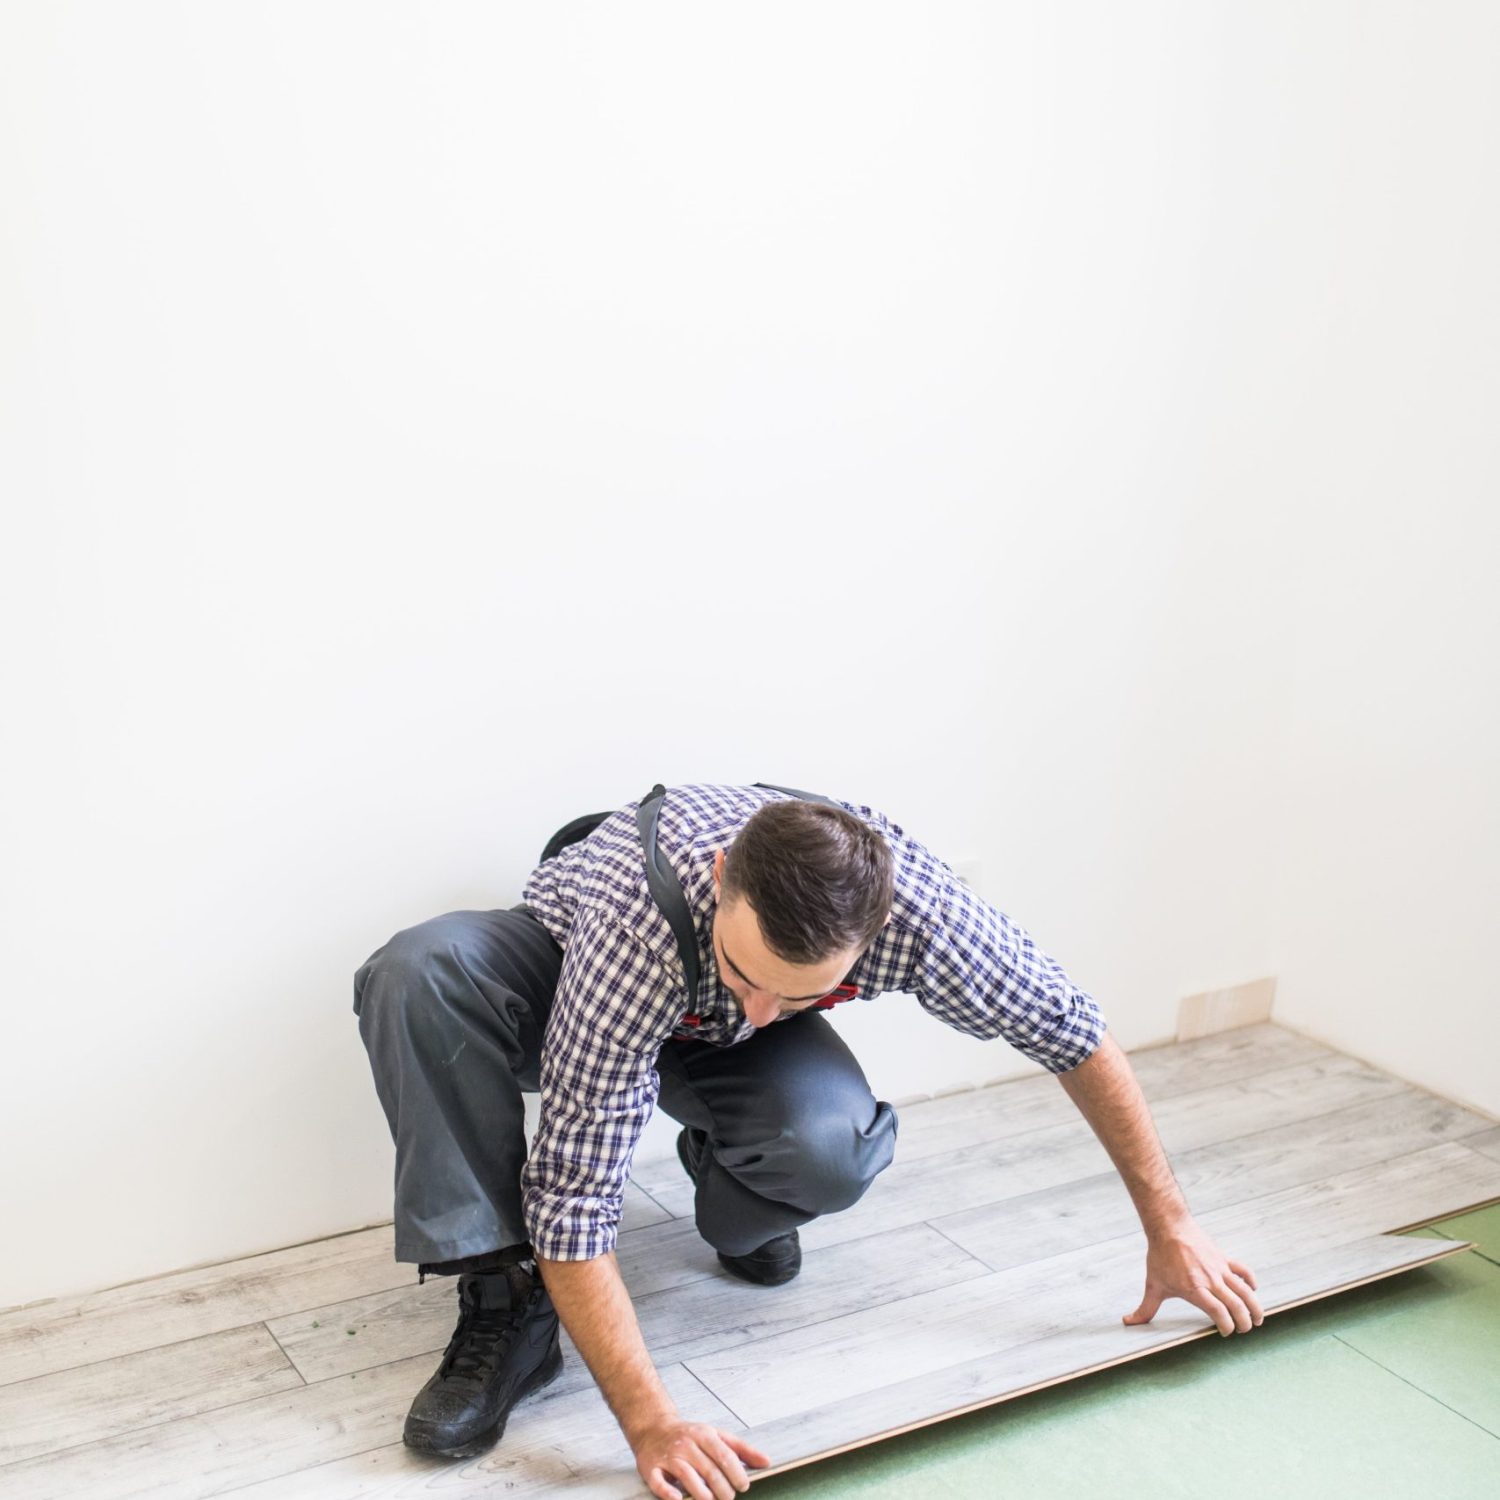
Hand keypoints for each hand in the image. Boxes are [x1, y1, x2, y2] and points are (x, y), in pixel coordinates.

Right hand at [633, 1417, 770, 1499]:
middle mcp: (686, 1445)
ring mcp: (669, 1457)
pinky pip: (659, 1483)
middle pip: (709, 1470)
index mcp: (704, 1435)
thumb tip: (766, 1462)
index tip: (744, 1486)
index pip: (724, 1456)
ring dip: (703, 1494)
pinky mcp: (651, 1468)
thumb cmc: (690, 1435)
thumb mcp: (717, 1435)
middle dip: (723, 1489)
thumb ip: (742, 1449)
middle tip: (728, 1498)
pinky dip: (668, 1493)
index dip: (736, 1474)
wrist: (653, 1428)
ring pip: (688, 1477)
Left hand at [1123, 1217, 1263, 1335]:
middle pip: (1236, 1306)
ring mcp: (1219, 1269)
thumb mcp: (1153, 1285)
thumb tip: (1128, 1322)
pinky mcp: (1223, 1258)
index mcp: (1195, 1290)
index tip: (1225, 1332)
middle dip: (1244, 1322)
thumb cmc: (1160, 1256)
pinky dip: (1251, 1281)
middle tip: (1244, 1329)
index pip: (1219, 1314)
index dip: (1226, 1327)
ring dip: (1255, 1306)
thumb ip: (1145, 1308)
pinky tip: (1252, 1289)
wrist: (1169, 1227)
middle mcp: (1211, 1281)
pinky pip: (1243, 1271)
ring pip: (1245, 1291)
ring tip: (1258, 1319)